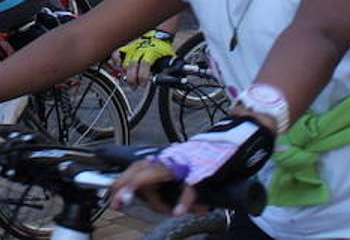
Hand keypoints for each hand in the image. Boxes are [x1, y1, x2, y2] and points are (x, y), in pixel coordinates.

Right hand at [109, 30, 174, 87]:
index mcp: (151, 52)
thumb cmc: (163, 49)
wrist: (156, 35)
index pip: (145, 64)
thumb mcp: (170, 58)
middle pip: (131, 65)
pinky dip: (115, 62)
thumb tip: (188, 73)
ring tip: (126, 79)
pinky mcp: (125, 47)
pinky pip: (115, 54)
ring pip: (122, 61)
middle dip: (131, 79)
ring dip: (123, 73)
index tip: (143, 83)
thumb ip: (175, 67)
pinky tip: (118, 68)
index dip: (143, 75)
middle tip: (134, 87)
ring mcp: (131, 48)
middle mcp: (139, 49)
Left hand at [117, 118, 272, 215]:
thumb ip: (176, 187)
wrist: (236, 138)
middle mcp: (174, 158)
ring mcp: (188, 163)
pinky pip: (192, 185)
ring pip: (161, 175)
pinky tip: (180, 211)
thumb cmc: (212, 157)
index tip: (113, 195)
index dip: (124, 180)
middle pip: (143, 169)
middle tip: (117, 202)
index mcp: (169, 159)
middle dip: (127, 185)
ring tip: (144, 205)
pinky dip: (185, 199)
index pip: (139, 166)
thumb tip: (172, 210)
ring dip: (151, 194)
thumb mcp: (188, 173)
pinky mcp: (205, 170)